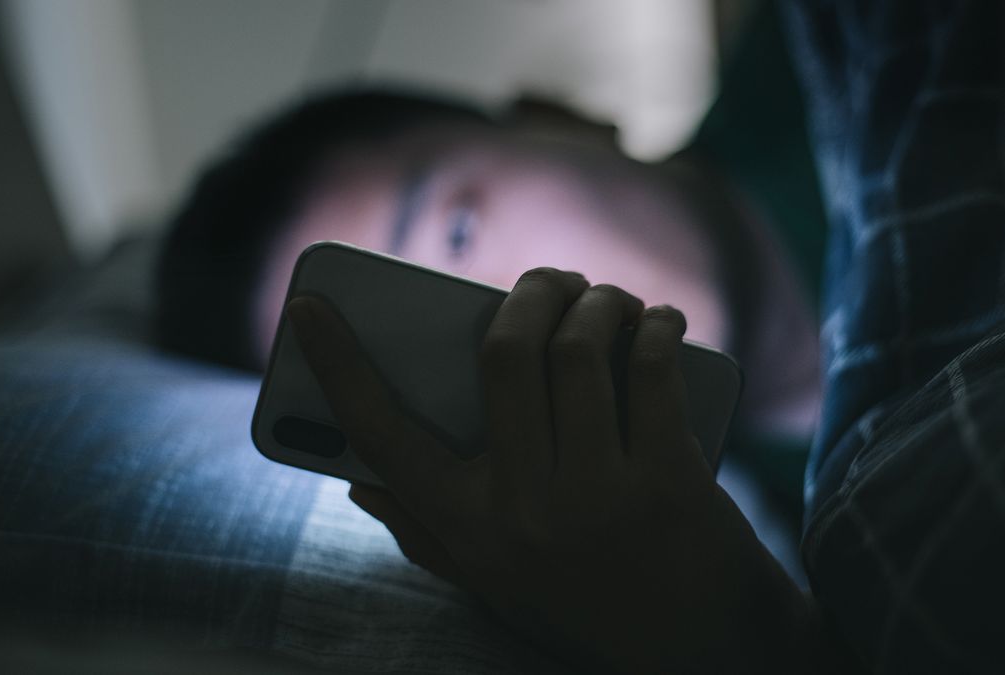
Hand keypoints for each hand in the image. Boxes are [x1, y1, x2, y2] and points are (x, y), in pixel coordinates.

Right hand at [287, 268, 829, 673]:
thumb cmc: (585, 605)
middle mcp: (524, 510)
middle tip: (549, 284)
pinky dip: (657, 328)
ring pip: (579, 350)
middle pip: (504, 353)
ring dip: (597, 302)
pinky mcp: (670, 482)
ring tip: (608, 301)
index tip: (306, 308)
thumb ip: (426, 530)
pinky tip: (658, 322)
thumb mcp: (493, 582)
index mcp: (469, 530)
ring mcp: (599, 496)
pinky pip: (651, 372)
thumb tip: (356, 480)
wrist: (699, 657)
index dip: (337, 367)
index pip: (382, 438)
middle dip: (530, 292)